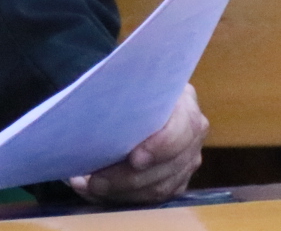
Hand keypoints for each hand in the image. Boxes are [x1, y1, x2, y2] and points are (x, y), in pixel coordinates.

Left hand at [68, 84, 206, 204]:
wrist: (136, 100)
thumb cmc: (130, 88)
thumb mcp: (130, 81)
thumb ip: (123, 91)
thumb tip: (96, 104)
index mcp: (184, 102)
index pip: (183, 128)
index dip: (161, 146)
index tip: (135, 159)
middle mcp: (192, 134)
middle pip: (168, 167)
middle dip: (128, 178)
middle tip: (95, 182)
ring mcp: (187, 160)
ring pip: (159, 188)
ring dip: (121, 192)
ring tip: (88, 187)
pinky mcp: (177, 180)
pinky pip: (153, 199)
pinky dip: (123, 198)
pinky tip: (97, 192)